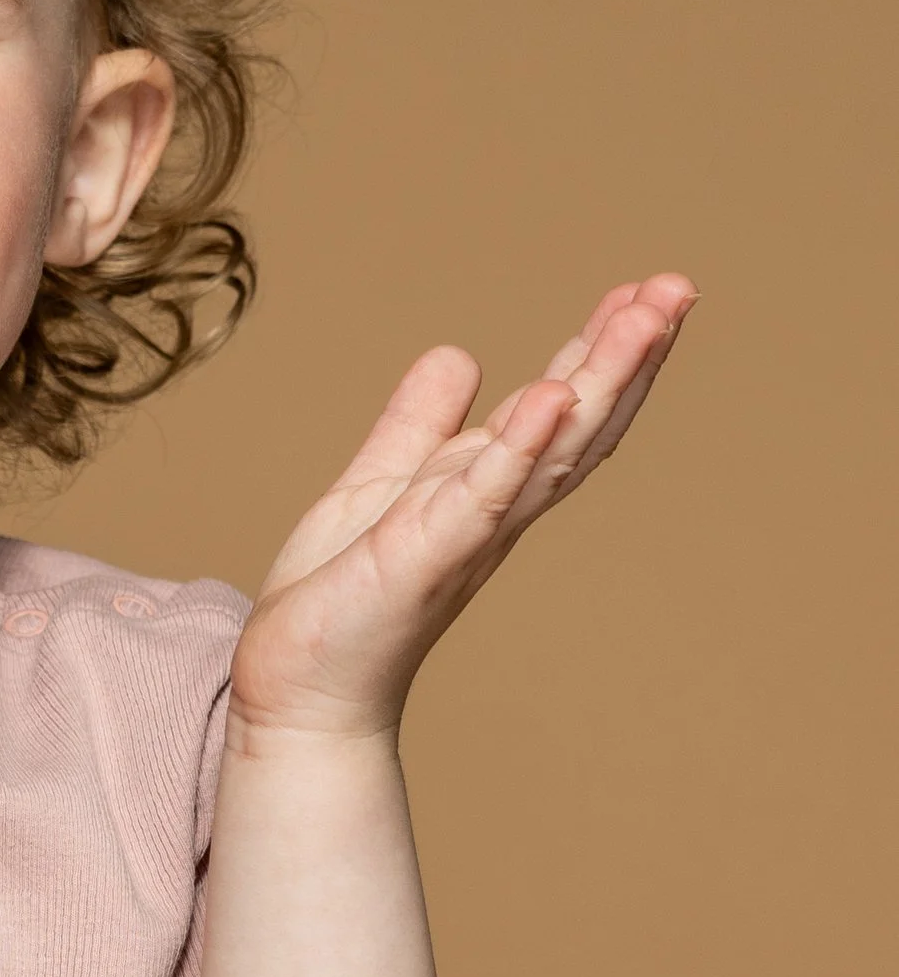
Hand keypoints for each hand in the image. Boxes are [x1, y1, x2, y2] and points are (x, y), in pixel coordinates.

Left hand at [231, 274, 696, 740]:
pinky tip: (547, 395)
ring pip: (552, 449)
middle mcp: (494, 511)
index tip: (643, 291)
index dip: (602, 349)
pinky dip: (518, 447)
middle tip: (679, 288)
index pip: (561, 408)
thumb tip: (460, 354)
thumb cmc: (339, 599)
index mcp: (487, 487)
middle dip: (631, 356)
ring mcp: (466, 535)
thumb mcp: (384, 482)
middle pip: (580, 423)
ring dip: (600, 380)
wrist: (297, 689)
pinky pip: (481, 496)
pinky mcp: (424, 557)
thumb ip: (420, 423)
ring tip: (646, 317)